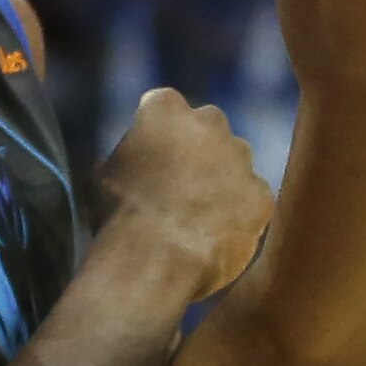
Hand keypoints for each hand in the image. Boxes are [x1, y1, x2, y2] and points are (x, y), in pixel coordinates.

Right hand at [98, 88, 273, 297]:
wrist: (155, 261)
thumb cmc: (119, 218)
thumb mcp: (104, 175)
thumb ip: (129, 154)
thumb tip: (133, 158)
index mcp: (165, 110)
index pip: (163, 105)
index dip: (156, 131)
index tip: (151, 153)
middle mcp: (209, 123)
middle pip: (208, 125)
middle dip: (198, 145)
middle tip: (181, 181)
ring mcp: (240, 158)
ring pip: (236, 159)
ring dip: (224, 177)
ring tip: (200, 214)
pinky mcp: (261, 194)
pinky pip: (253, 198)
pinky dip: (241, 211)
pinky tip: (219, 234)